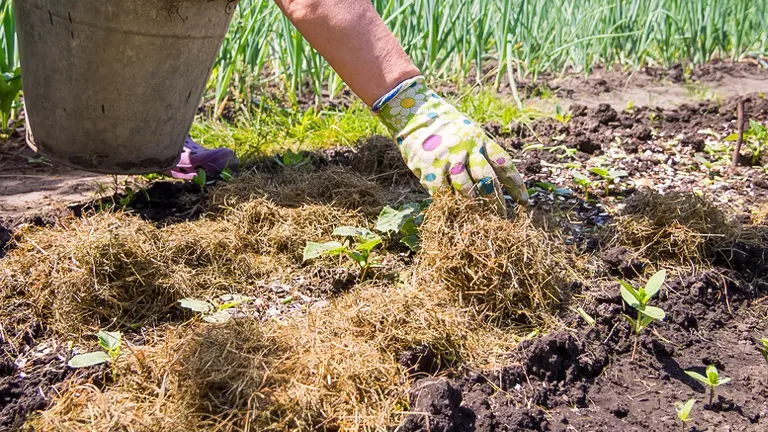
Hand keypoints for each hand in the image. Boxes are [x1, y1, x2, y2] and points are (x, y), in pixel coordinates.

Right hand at [375, 77, 527, 206]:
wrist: (414, 112)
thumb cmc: (445, 126)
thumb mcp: (469, 132)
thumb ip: (481, 153)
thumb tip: (496, 181)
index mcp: (480, 139)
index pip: (503, 164)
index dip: (516, 185)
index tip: (524, 201)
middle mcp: (467, 149)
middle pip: (487, 180)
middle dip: (496, 202)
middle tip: (502, 217)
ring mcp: (448, 159)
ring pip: (466, 190)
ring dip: (474, 207)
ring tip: (480, 219)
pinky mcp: (429, 168)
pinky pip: (443, 193)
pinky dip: (450, 204)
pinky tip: (455, 212)